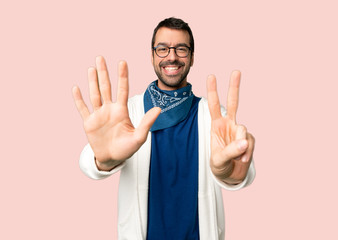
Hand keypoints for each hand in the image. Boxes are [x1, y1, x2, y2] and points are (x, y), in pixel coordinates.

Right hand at [72, 56, 160, 170]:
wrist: (112, 159)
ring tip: (91, 68)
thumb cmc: (127, 149)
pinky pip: (83, 108)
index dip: (122, 76)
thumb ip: (147, 122)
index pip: (122, 89)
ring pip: (94, 94)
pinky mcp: (89, 123)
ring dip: (92, 82)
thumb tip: (158, 108)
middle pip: (106, 87)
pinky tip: (76, 88)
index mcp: (121, 110)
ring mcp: (98, 115)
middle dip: (103, 73)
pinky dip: (78, 99)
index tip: (122, 62)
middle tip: (100, 57)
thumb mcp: (139, 137)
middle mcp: (109, 109)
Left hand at [207, 71, 254, 183]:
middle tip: (236, 71)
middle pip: (233, 103)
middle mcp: (229, 124)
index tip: (211, 76)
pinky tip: (243, 159)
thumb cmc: (220, 165)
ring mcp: (240, 131)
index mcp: (216, 125)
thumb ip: (230, 151)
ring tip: (238, 158)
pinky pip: (250, 143)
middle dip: (234, 87)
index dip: (212, 92)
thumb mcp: (219, 160)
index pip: (213, 106)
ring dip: (240, 145)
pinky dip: (247, 152)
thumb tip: (245, 142)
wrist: (230, 175)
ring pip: (243, 129)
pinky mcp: (249, 139)